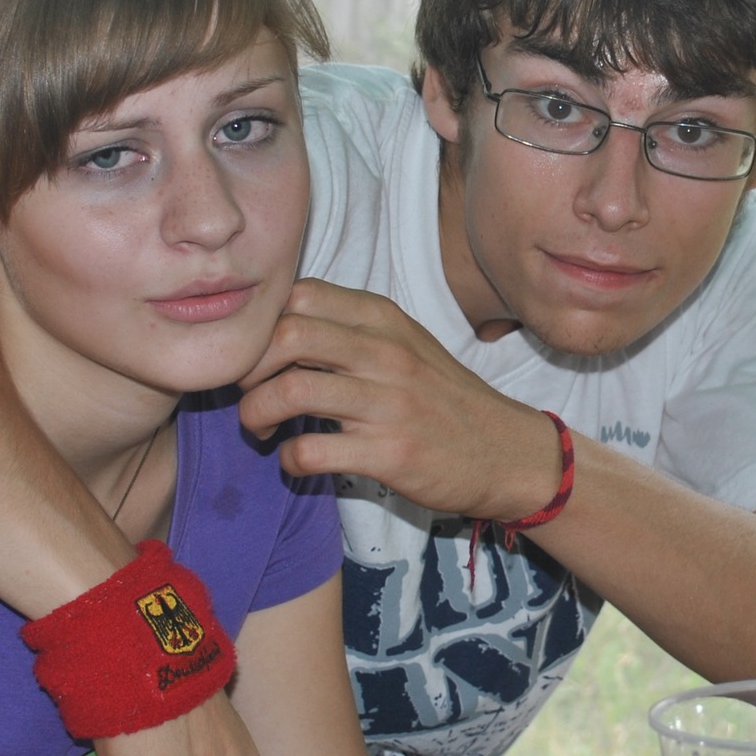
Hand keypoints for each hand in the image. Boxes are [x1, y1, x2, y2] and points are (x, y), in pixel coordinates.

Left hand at [237, 280, 563, 523]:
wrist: (506, 452)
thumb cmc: (444, 399)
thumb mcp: (406, 345)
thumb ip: (351, 330)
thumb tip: (278, 327)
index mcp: (384, 320)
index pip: (300, 295)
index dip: (263, 323)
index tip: (260, 353)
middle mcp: (386, 354)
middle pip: (286, 335)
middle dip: (248, 367)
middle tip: (248, 391)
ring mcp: (389, 404)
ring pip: (289, 391)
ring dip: (255, 414)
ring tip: (259, 428)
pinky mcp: (390, 454)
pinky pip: (310, 451)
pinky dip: (288, 459)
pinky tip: (296, 460)